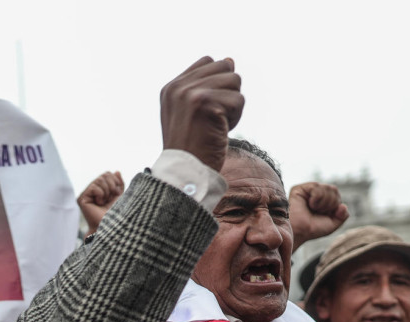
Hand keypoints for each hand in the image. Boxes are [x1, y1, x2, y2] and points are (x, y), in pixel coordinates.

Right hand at [77, 171, 123, 234]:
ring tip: (104, 202)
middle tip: (110, 198)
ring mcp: (86, 194)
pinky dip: (100, 194)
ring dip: (106, 191)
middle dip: (111, 186)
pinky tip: (98, 203)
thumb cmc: (115, 214)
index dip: (115, 181)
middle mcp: (91, 190)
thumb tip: (117, 171)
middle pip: (104, 175)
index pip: (107, 174)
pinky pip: (94, 187)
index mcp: (100, 188)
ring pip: (99, 180)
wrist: (110, 226)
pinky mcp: (82, 198)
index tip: (116, 194)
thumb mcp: (119, 196)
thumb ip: (119, 184)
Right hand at [160, 56, 243, 171]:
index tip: (207, 110)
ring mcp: (190, 93)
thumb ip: (206, 85)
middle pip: (225, 68)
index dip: (218, 84)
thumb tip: (230, 59)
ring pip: (234, 81)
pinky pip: (239, 100)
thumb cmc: (191, 148)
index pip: (208, 62)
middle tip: (213, 118)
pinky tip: (219, 132)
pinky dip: (235, 119)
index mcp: (171, 87)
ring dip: (233, 106)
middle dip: (227, 93)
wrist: (184, 174)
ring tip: (215, 125)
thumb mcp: (192, 113)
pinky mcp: (206, 102)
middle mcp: (178, 87)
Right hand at [289, 182, 348, 248]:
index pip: (336, 194)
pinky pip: (317, 187)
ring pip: (327, 187)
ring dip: (323, 202)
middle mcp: (315, 194)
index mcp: (323, 200)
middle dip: (330, 203)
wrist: (300, 232)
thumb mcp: (333, 224)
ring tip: (313, 208)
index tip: (324, 214)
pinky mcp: (299, 189)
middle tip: (318, 212)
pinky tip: (310, 204)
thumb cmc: (312, 229)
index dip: (335, 205)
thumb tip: (343, 205)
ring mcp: (307, 190)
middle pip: (333, 189)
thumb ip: (343, 216)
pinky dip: (317, 198)